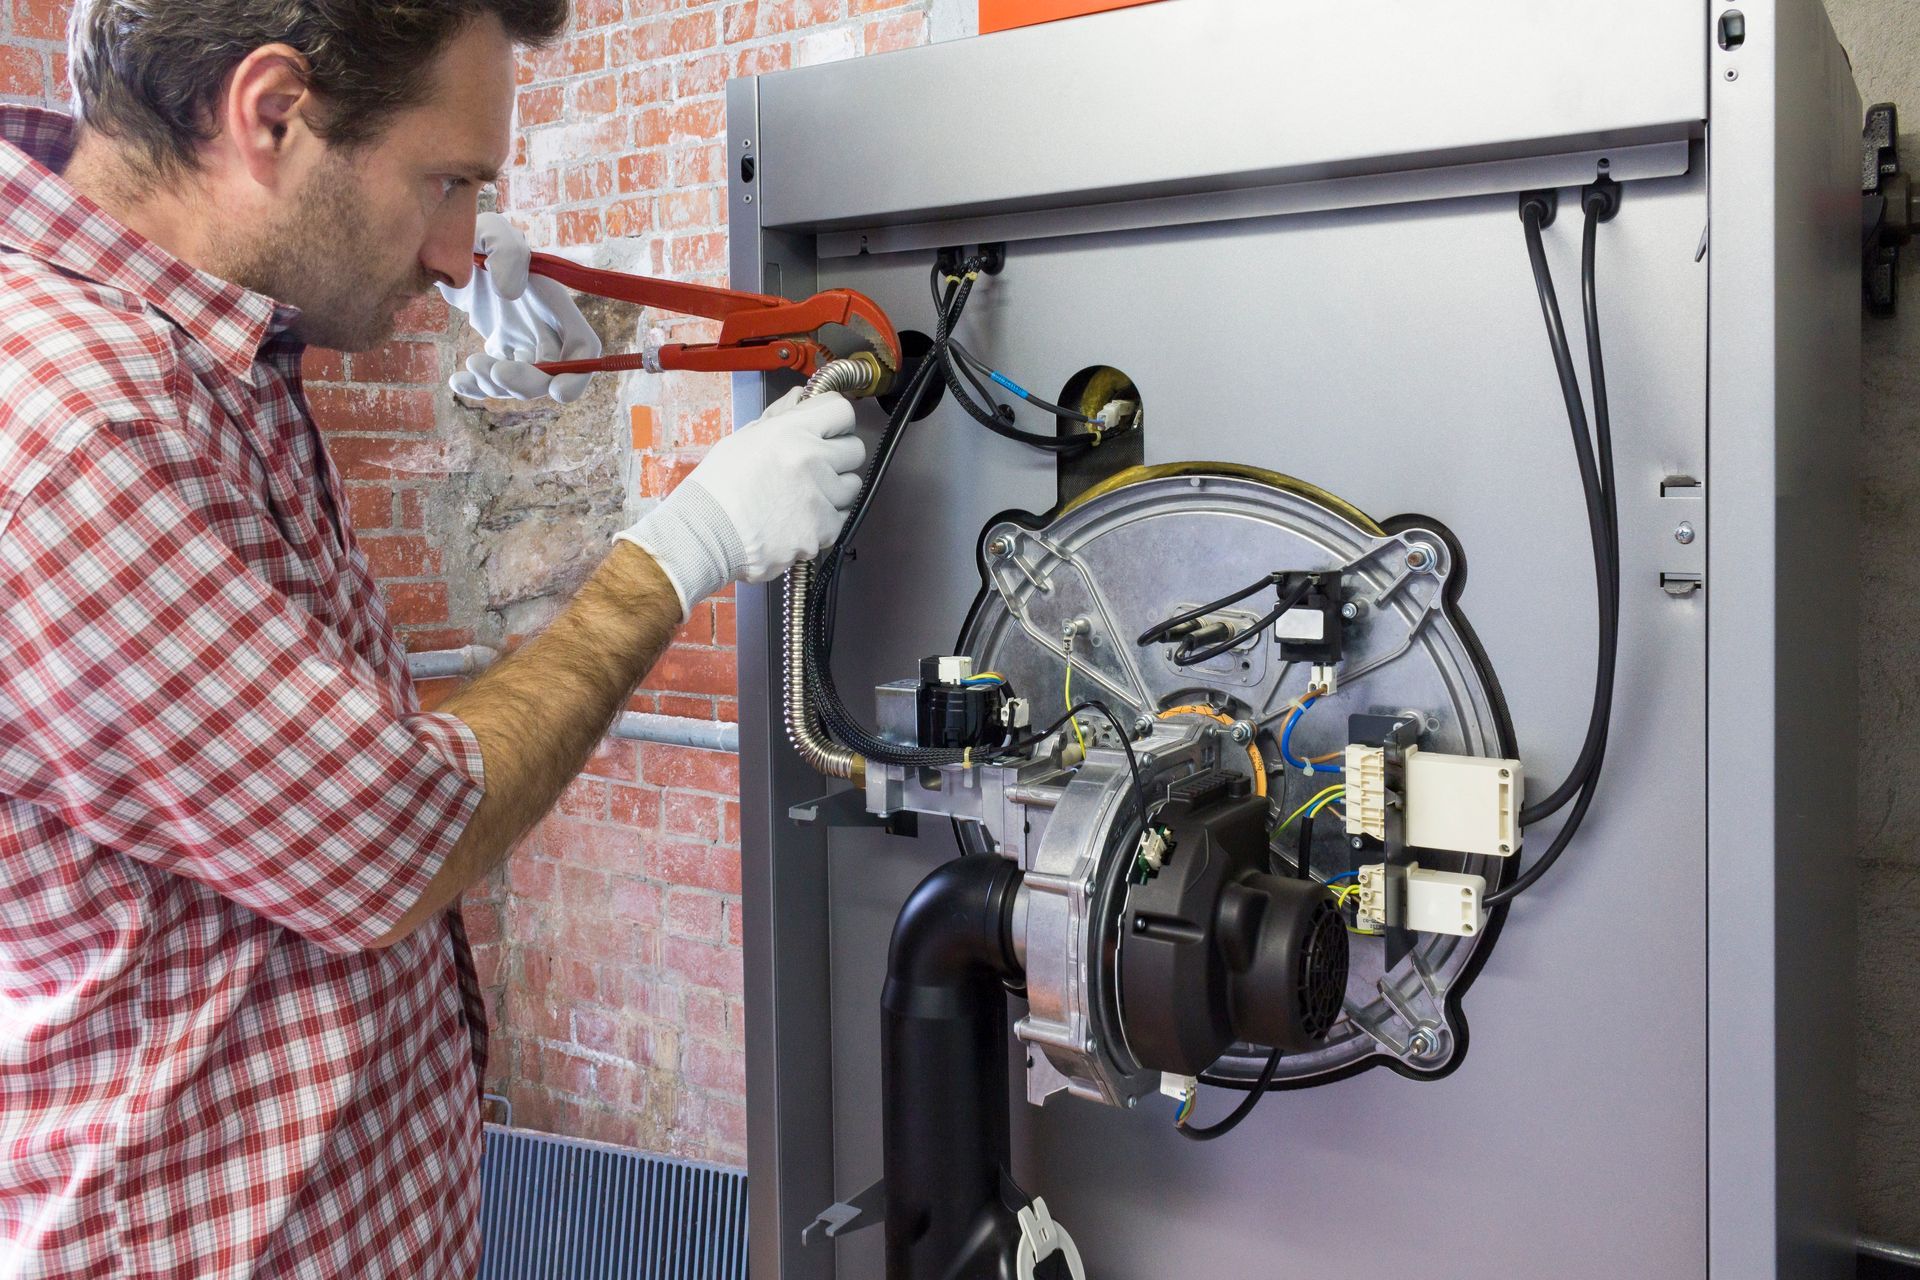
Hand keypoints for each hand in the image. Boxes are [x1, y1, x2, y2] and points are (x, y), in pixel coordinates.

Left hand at [439, 212, 601, 404]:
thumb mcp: (488, 230)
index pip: (584, 346)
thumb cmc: (472, 233)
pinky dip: (479, 388)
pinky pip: (496, 380)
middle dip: (528, 384)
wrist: (444, 246)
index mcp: (554, 300)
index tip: (556, 391)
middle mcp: (545, 324)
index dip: (580, 373)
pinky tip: (458, 380)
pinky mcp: (500, 346)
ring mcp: (523, 338)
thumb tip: (511, 292)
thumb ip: (506, 250)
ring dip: (499, 386)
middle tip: (492, 371)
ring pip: (525, 383)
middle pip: (554, 373)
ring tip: (470, 365)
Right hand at [615, 389, 864, 618]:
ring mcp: (820, 498)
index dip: (835, 421)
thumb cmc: (718, 487)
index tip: (827, 431)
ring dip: (834, 490)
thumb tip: (802, 397)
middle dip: (838, 456)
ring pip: (852, 487)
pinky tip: (798, 519)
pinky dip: (824, 521)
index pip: (842, 411)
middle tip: (815, 466)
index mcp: (791, 432)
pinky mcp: (822, 531)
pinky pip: (840, 519)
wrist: (705, 535)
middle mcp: (811, 461)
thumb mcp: (744, 438)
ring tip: (803, 496)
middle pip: (855, 449)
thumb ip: (780, 417)